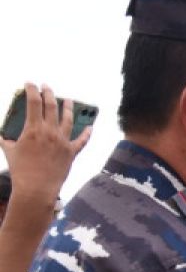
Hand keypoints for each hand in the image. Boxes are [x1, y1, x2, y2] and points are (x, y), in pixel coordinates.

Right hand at [0, 83, 91, 209]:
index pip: (33, 102)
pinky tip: (90, 126)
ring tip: (69, 100)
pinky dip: (87, 133)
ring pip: (68, 119)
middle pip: (52, 106)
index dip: (32, 90)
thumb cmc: (20, 170)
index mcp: (33, 129)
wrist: (37, 188)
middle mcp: (50, 132)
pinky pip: (82, 141)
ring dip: (68, 107)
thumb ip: (4, 139)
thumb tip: (0, 135)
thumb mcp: (8, 151)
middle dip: (49, 93)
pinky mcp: (71, 152)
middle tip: (47, 87)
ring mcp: (63, 142)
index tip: (30, 83)